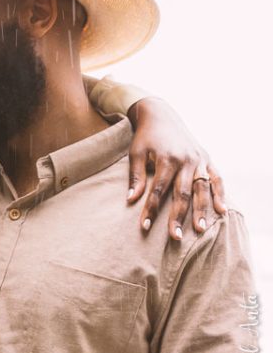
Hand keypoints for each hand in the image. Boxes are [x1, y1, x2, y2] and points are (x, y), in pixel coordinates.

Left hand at [126, 98, 226, 239]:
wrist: (161, 114)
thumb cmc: (145, 137)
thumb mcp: (136, 153)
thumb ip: (136, 177)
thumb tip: (131, 200)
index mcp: (167, 159)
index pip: (158, 190)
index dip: (151, 209)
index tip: (144, 227)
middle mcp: (186, 160)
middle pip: (183, 193)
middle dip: (179, 216)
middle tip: (175, 237)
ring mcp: (200, 160)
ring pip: (202, 189)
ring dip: (202, 210)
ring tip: (201, 230)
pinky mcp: (207, 159)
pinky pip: (217, 178)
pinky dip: (220, 194)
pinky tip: (222, 211)